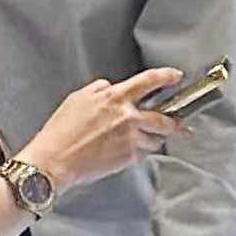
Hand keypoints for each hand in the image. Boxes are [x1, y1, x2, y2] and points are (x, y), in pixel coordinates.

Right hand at [24, 70, 182, 190]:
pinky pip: (142, 153)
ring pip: (155, 139)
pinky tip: (122, 152)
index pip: (148, 81)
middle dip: (174, 123)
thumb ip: (98, 90)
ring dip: (152, 140)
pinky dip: (137, 152)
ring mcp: (131, 138)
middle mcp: (127, 117)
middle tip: (179, 126)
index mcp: (114, 98)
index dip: (165, 76)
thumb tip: (109, 87)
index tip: (175, 76)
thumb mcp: (77, 99)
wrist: (55, 159)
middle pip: (163, 118)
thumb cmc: (61, 131)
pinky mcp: (130, 157)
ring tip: (139, 142)